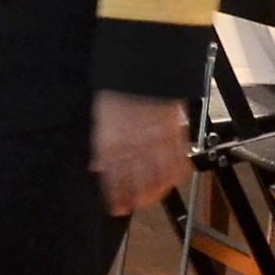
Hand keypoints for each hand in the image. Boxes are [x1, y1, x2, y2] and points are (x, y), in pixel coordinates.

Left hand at [90, 91, 191, 218]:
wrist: (144, 68)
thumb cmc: (120, 91)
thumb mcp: (102, 117)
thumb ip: (102, 146)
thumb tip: (97, 167)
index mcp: (113, 141)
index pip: (114, 178)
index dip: (115, 196)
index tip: (114, 207)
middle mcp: (135, 145)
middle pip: (137, 182)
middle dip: (134, 198)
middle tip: (132, 206)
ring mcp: (157, 141)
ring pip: (159, 176)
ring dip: (155, 191)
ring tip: (150, 198)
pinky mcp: (175, 134)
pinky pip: (178, 160)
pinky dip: (175, 173)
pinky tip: (170, 180)